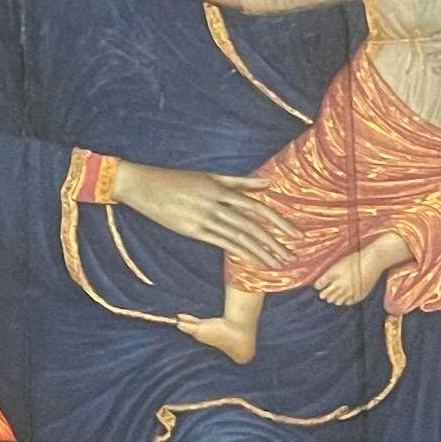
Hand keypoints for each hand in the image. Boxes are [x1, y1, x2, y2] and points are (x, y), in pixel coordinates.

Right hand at [113, 160, 294, 269]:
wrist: (145, 185)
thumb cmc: (177, 180)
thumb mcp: (210, 177)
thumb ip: (240, 182)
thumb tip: (268, 184)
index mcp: (223, 189)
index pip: (258, 207)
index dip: (279, 221)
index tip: (295, 234)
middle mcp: (217, 203)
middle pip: (253, 225)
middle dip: (275, 242)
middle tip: (293, 255)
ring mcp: (205, 218)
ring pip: (239, 237)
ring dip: (260, 252)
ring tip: (277, 264)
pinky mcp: (192, 230)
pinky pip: (221, 243)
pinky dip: (239, 253)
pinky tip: (251, 262)